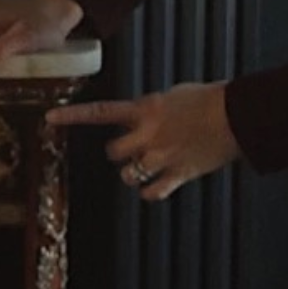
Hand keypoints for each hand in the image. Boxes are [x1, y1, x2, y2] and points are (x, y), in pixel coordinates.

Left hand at [46, 83, 240, 199]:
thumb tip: (142, 116)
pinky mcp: (178, 174)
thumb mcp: (173, 95)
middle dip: (120, 153)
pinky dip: (153, 192)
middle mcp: (148, 134)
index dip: (73, 116)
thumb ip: (151, 108)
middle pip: (112, 152)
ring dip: (135, 173)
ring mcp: (161, 157)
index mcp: (145, 109)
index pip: (100, 112)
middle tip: (135, 149)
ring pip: (128, 176)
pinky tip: (161, 184)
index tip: (49, 119)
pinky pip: (152, 193)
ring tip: (152, 165)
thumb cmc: (210, 100)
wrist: (238, 115)